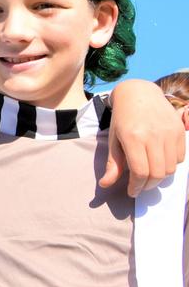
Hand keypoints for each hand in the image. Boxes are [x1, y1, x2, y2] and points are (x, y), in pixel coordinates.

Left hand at [100, 79, 186, 195]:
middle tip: (140, 186)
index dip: (136, 186)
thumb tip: (105, 185)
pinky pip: (180, 157)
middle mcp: (154, 135)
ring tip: (149, 175)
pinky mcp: (180, 130)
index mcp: (133, 138)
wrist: (139, 94)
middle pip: (157, 173)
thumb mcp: (114, 140)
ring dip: (160, 177)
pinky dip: (170, 165)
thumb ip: (113, 164)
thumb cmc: (123, 118)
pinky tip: (159, 161)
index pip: (140, 172)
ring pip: (170, 168)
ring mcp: (169, 132)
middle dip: (148, 185)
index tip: (132, 192)